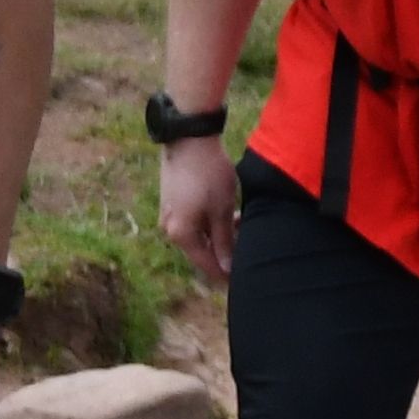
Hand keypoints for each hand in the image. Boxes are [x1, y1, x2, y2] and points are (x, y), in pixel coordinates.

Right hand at [158, 134, 238, 283]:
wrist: (189, 138)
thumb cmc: (208, 175)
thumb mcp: (221, 210)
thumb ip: (223, 241)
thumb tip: (226, 267)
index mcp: (181, 235)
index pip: (207, 264)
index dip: (226, 273)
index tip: (243, 279)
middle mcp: (170, 229)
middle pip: (202, 250)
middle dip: (226, 251)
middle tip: (249, 247)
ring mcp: (169, 215)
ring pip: (200, 235)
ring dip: (221, 235)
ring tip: (243, 225)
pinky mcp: (173, 201)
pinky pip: (194, 222)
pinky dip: (212, 223)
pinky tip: (230, 215)